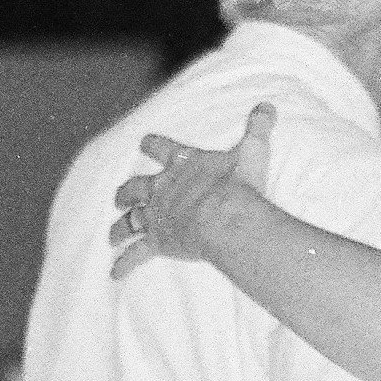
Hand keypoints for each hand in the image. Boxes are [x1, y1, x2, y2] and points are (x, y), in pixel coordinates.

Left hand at [109, 103, 275, 278]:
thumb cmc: (238, 185)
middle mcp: (162, 188)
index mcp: (182, 164)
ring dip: (120, 227)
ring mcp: (157, 215)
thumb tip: (268, 105)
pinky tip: (114, 274)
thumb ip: (258, 128)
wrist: (226, 216)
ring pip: (130, 221)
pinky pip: (136, 255)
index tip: (144, 142)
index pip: (162, 148)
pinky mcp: (158, 241)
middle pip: (136, 187)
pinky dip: (124, 263)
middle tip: (118, 197)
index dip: (153, 145)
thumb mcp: (252, 151)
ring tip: (112, 235)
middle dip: (126, 192)